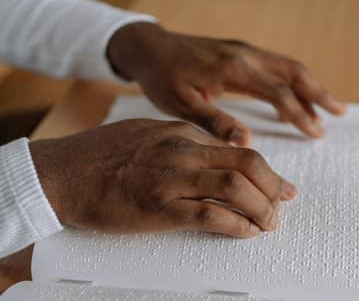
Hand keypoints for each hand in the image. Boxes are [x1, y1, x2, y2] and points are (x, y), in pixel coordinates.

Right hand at [30, 119, 296, 236]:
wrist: (65, 171)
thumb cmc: (104, 153)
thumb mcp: (150, 133)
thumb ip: (184, 141)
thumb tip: (215, 154)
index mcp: (182, 133)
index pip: (238, 148)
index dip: (267, 169)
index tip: (281, 184)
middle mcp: (183, 152)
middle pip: (246, 164)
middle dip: (274, 186)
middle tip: (285, 201)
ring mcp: (172, 179)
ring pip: (234, 187)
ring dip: (261, 207)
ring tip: (270, 222)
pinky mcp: (159, 208)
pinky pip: (209, 215)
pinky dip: (236, 225)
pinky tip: (247, 232)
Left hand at [108, 23, 345, 145]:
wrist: (149, 47)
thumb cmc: (162, 77)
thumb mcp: (182, 104)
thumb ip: (214, 121)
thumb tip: (247, 142)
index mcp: (233, 69)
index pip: (278, 93)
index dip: (300, 114)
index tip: (317, 133)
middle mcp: (244, 55)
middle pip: (293, 72)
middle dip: (318, 93)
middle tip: (340, 112)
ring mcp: (243, 50)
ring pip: (286, 65)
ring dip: (308, 85)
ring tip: (325, 106)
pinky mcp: (238, 51)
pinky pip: (272, 64)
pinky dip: (289, 80)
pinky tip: (289, 97)